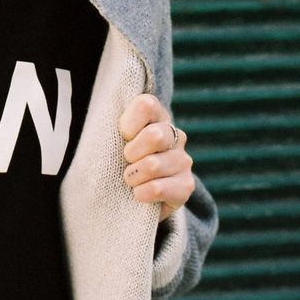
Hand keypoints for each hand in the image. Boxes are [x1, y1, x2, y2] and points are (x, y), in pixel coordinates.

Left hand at [118, 93, 195, 221]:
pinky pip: (158, 189)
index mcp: (157, 115)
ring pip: (153, 165)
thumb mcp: (113, 138)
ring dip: (133, 176)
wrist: (134, 191)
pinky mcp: (186, 185)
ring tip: (131, 178)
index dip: (129, 123)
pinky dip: (142, 193)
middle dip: (131, 152)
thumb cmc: (119, 157)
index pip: (146, 106)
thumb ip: (113, 127)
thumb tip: (120, 133)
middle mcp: (175, 134)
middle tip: (126, 160)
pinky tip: (139, 193)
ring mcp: (183, 159)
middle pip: (154, 136)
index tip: (123, 136)